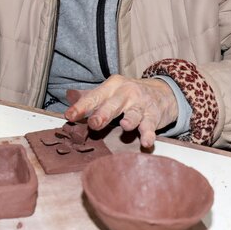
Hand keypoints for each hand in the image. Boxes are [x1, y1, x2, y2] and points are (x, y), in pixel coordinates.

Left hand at [64, 76, 178, 148]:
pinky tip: (146, 142)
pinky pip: (150, 126)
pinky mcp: (154, 116)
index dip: (81, 107)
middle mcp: (126, 93)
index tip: (70, 116)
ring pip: (134, 113)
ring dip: (130, 120)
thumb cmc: (128, 95)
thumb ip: (89, 96)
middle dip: (104, 114)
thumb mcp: (109, 91)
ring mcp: (141, 104)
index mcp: (111, 87)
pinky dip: (149, 134)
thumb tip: (68, 96)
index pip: (94, 97)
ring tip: (125, 126)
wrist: (162, 92)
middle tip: (94, 123)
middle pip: (113, 104)